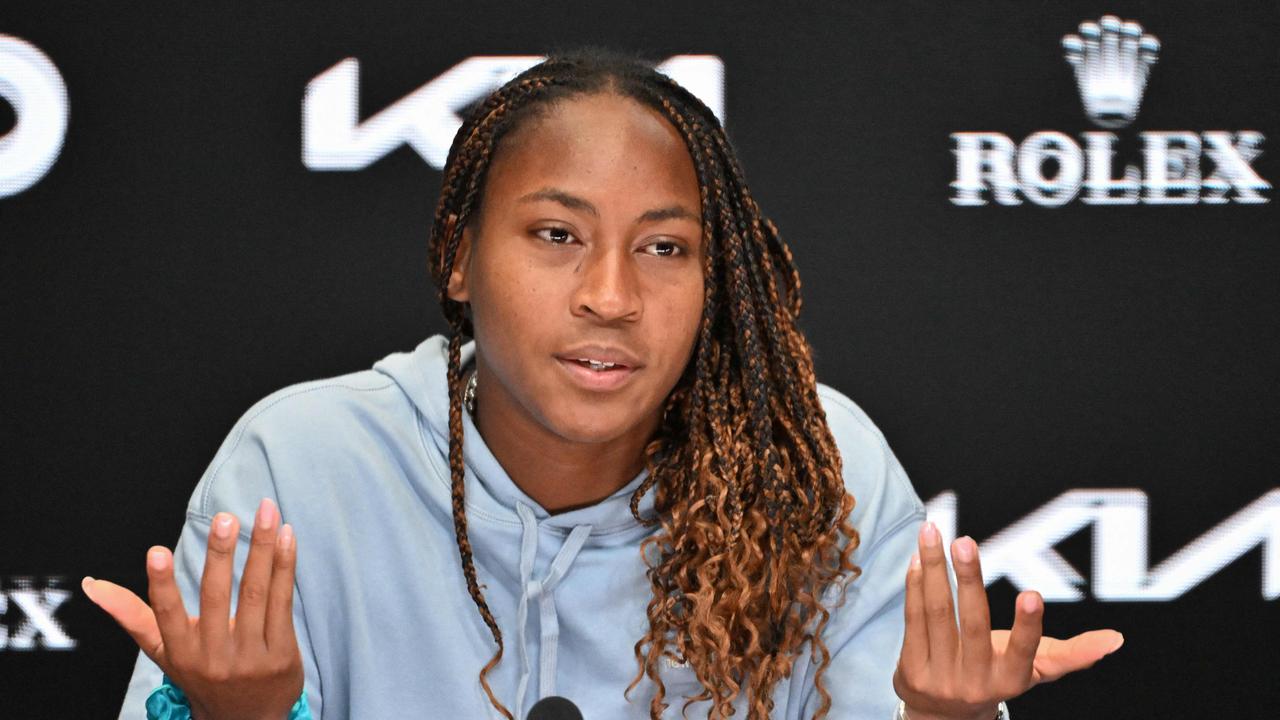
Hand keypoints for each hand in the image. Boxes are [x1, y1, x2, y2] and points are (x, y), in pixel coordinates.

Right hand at [83, 498, 302, 719]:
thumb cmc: (203, 673)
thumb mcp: (166, 652)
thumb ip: (133, 615)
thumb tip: (92, 584)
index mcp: (181, 653)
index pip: (167, 615)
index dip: (161, 584)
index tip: (156, 551)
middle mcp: (214, 657)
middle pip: (217, 597)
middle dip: (220, 554)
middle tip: (223, 518)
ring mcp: (251, 657)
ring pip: (256, 592)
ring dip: (261, 548)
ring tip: (264, 511)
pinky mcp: (282, 654)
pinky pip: (283, 601)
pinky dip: (284, 566)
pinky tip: (285, 536)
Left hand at [892, 521, 1123, 719]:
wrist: (942, 717)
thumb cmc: (994, 677)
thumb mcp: (1032, 671)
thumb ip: (1070, 654)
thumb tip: (1116, 640)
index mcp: (1010, 680)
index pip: (1023, 652)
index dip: (1028, 625)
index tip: (1032, 595)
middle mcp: (975, 681)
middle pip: (971, 623)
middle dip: (969, 579)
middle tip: (965, 542)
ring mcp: (940, 676)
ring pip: (937, 614)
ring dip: (934, 570)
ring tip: (932, 533)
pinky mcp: (911, 668)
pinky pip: (913, 619)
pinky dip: (914, 585)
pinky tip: (919, 558)